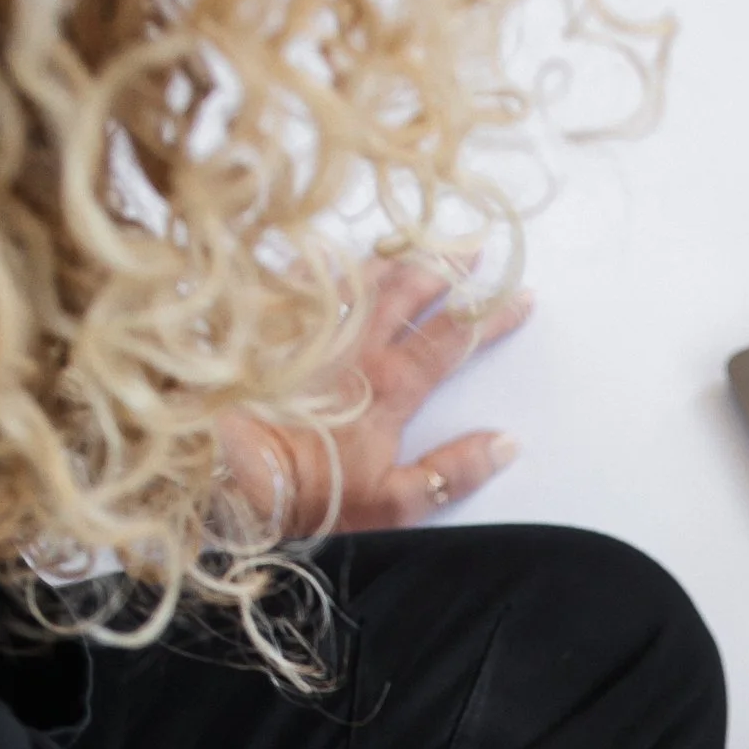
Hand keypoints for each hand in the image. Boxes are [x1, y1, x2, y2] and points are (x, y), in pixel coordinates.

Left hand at [221, 256, 532, 537]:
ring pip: (359, 282)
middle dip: (445, 269)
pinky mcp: (270, 335)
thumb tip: (507, 443)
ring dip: (392, 260)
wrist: (228, 483)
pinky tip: (328, 254)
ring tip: (414, 245)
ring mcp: (310, 336)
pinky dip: (320, 267)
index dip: (490, 317)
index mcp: (391, 387)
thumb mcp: (396, 504)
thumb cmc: (311, 499)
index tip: (520, 297)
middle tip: (472, 249)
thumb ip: (454, 472)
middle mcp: (353, 349)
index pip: (453, 340)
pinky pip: (298, 285)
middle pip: (408, 294)